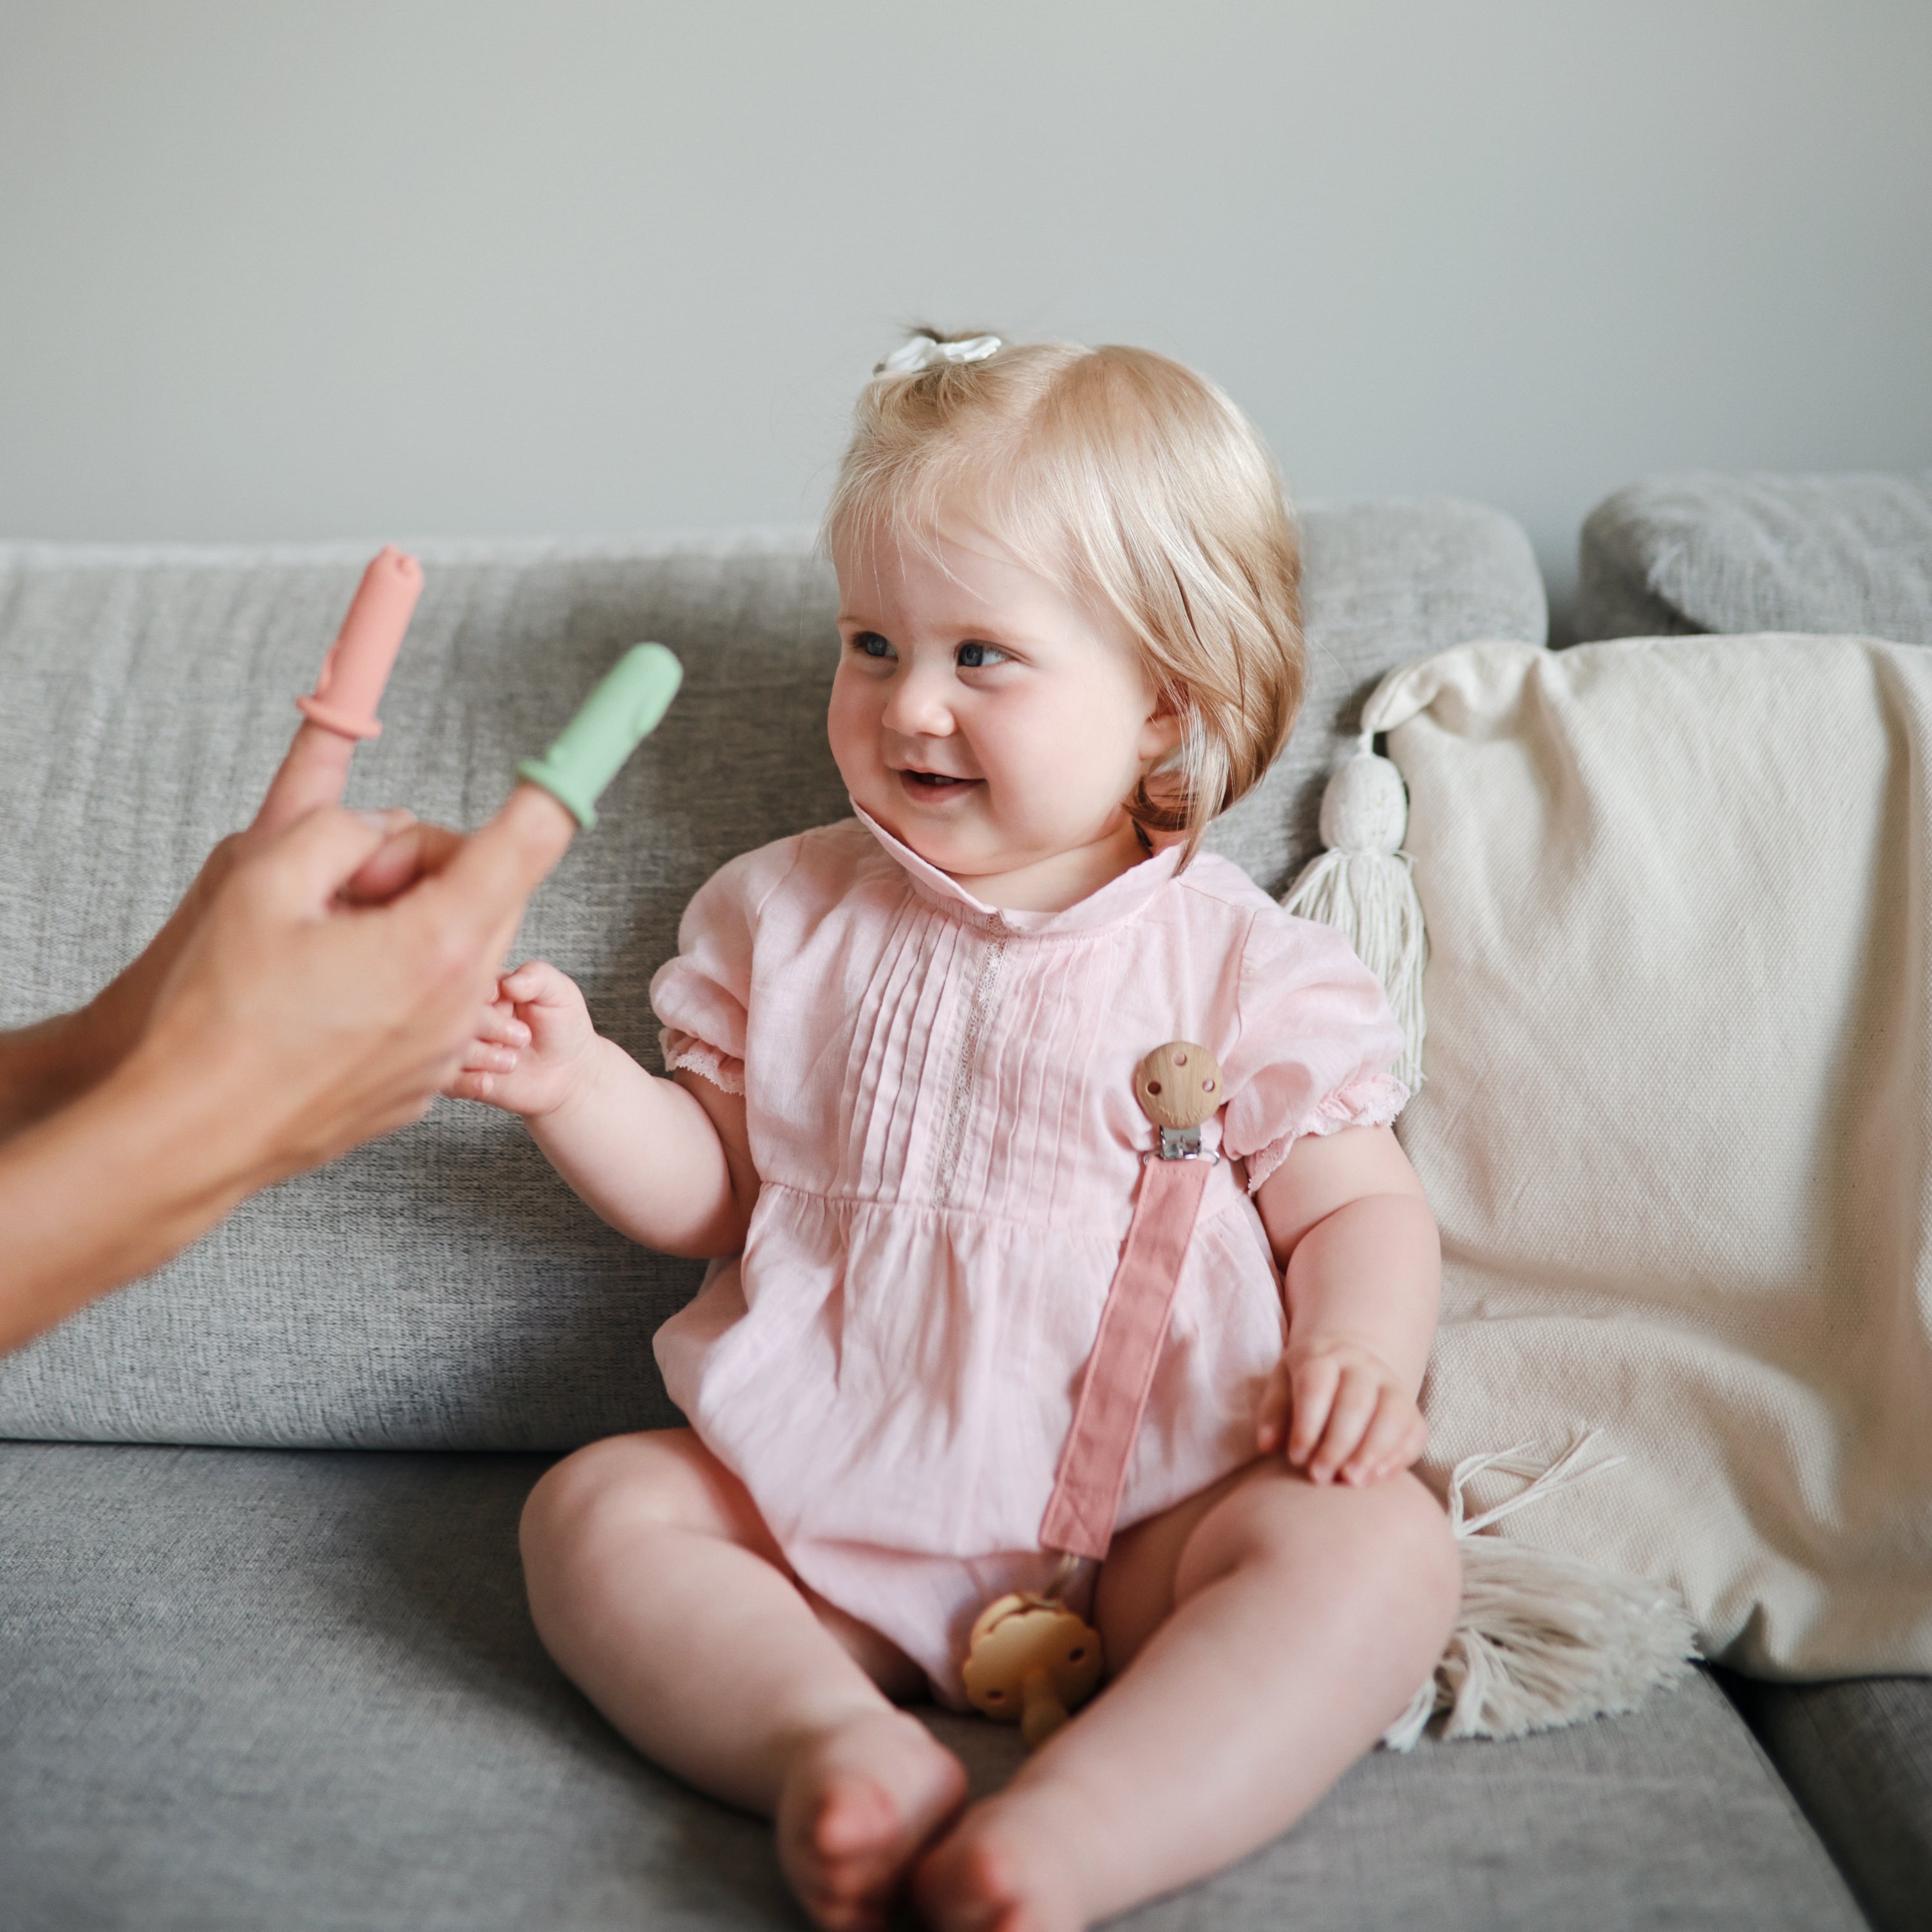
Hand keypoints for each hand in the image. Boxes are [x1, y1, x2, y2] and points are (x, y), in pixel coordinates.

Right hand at [137, 784, 577, 1186]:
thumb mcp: (260, 880)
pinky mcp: (425, 1083)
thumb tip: (386, 832)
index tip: (557, 774)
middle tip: (354, 881)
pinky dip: (403, 983)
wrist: (190, 1134)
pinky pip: (437, 1006)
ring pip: (465, 952)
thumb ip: (342, 831)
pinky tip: (334, 997)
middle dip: (436, 869)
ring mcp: (445, 1050)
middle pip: (493, 895)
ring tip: (333, 945)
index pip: (525, 849)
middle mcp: (460, 1003)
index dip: (545, 799)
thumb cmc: (218, 1012)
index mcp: (436, 944)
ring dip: (419, 928)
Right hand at [446, 960, 599, 1116]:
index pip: (467, 981)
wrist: (570, 1073)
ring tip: (512, 1062)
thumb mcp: (559, 993)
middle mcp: (468, 1017)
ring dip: (480, 1055)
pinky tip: (489, 1082)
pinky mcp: (462, 1080)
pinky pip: (449, 1082)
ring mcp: (463, 1048)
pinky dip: (466, 1082)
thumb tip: (509, 983)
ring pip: (450, 1048)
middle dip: (489, 1025)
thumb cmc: (563, 1025)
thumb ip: (538, 977)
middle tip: (523, 1036)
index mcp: (485, 988)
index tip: (498, 998)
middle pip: (456, 1014)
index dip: (478, 989)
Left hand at [1255, 1336, 1427, 1486]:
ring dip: (1372, 1451)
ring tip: (1351, 1481)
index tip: (1296, 1459)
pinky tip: (1376, 1478)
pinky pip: (1414, 1431)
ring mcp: (1391, 1384)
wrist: (1351, 1363)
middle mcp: (1361, 1365)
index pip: (1317, 1386)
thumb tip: (1268, 1445)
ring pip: (1392, 1413)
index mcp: (1323, 1356)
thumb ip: (1274, 1413)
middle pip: (1355, 1402)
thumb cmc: (1308, 1382)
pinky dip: (1398, 1456)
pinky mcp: (1411, 1408)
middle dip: (1337, 1444)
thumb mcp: (1283, 1385)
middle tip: (1320, 1477)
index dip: (1307, 1425)